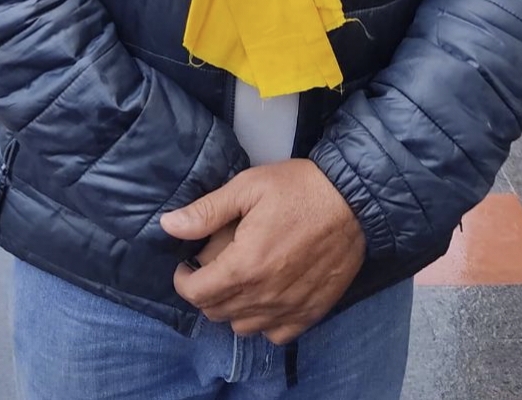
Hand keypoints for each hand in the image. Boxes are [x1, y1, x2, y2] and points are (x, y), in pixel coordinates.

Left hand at [160, 160, 365, 344]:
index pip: (197, 293)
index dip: (183, 280)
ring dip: (231, 307)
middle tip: (210, 267)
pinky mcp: (311, 311)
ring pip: (243, 326)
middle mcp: (264, 295)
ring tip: (237, 280)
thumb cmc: (298, 189)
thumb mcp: (247, 187)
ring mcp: (289, 308)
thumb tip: (169, 225)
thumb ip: (206, 211)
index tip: (185, 266)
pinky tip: (265, 296)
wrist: (352, 200)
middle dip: (204, 292)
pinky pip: (275, 334)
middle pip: (216, 311)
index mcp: (244, 265)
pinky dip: (263, 322)